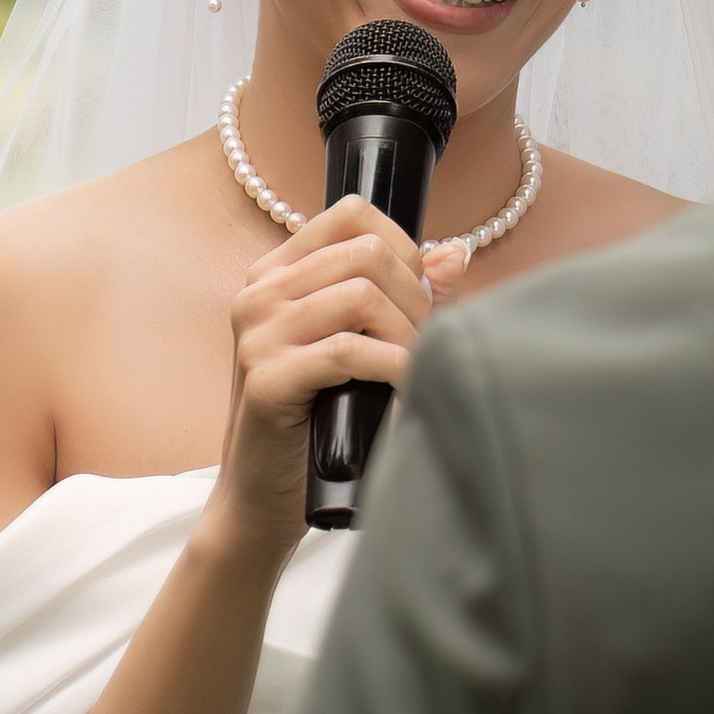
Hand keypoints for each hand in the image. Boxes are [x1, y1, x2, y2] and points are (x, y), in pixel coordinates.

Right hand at [211, 197, 436, 552]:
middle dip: (417, 297)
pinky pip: (349, 352)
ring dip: (409, 335)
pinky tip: (404, 389)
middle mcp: (259, 293)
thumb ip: (406, 297)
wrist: (264, 498)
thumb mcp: (361, 349)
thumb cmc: (318, 423)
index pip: (352, 215)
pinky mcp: (265, 379)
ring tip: (416, 370)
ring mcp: (257, 334)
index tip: (419, 298)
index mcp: (276, 274)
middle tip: (427, 345)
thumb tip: (456, 253)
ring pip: (363, 296)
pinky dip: (392, 368)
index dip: (404, 247)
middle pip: (368, 252)